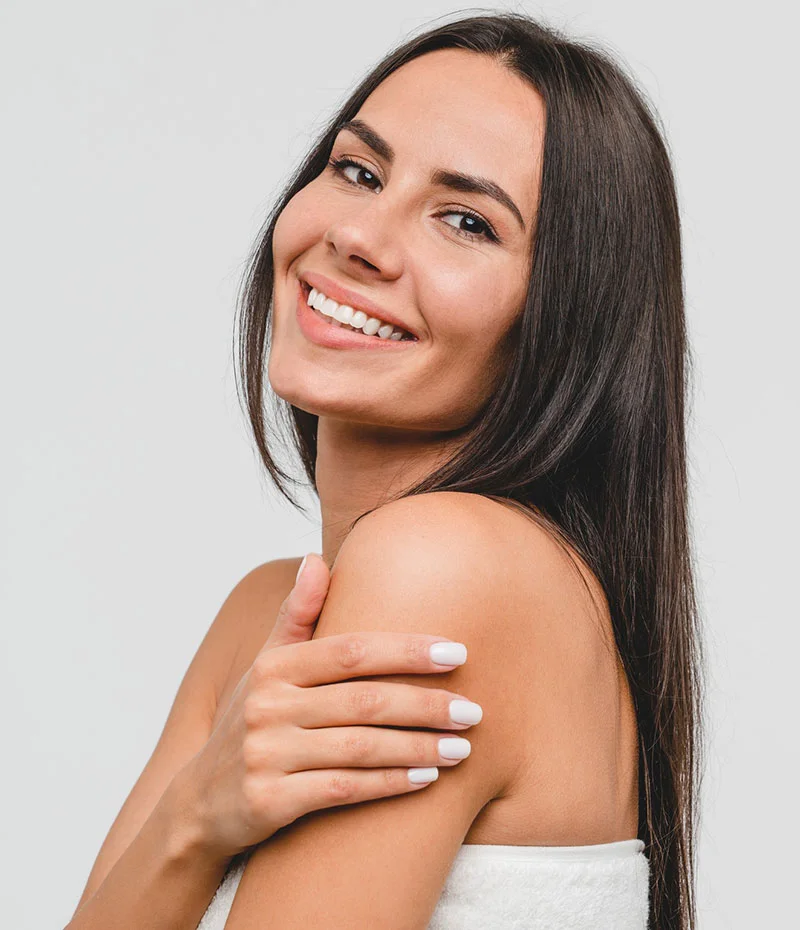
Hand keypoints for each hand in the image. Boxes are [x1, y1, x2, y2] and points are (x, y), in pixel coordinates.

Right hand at [181, 553, 482, 859]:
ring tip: (462, 749)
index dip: (407, 650)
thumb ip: (297, 615)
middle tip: (474, 711)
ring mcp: (266, 754)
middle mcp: (267, 705)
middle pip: (364, 700)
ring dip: (418, 748)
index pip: (352, 651)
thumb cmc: (251, 722)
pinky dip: (389, 784)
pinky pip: (343, 790)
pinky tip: (426, 781)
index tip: (458, 653)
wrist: (200, 803)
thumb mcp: (265, 666)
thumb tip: (317, 558)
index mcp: (274, 667)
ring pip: (360, 748)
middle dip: (426, 705)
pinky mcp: (269, 802)